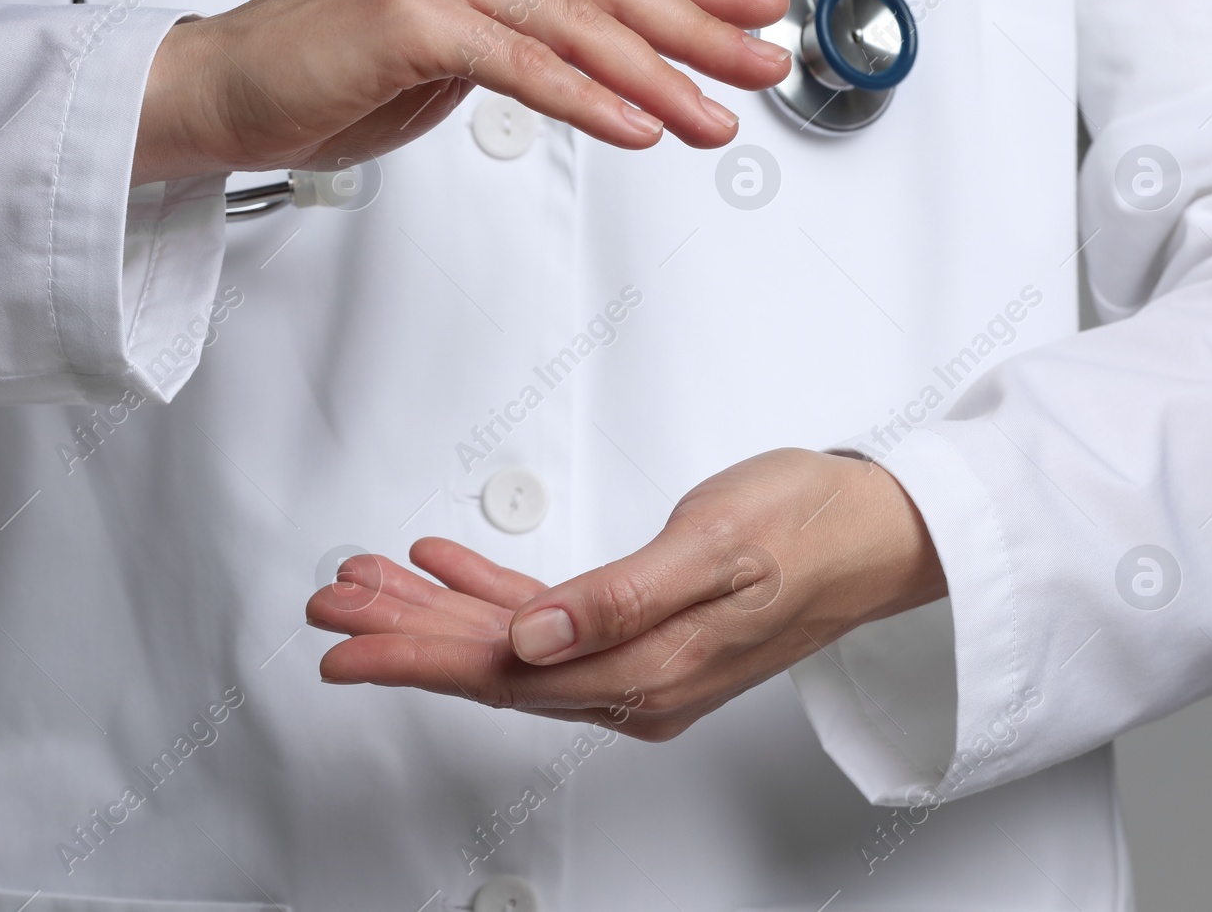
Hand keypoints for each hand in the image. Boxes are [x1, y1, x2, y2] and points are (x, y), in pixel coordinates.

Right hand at [132, 0, 792, 184]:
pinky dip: (587, 98)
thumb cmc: (328, 77)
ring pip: (577, 24)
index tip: (756, 10)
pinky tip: (638, 126)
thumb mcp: (446, 55)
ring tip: (716, 114)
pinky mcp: (411, 23)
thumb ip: (516, 45)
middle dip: (701, 26)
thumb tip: (594, 70)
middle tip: (764, 60)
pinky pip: (521, 64)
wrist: (224, 88)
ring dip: (659, 74)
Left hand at [307, 449, 944, 740]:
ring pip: (509, 646)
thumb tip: (533, 640)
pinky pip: (547, 623)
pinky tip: (450, 569)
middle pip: (490, 665)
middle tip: (335, 611)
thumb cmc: (808, 528)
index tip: (345, 649)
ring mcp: (636, 662)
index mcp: (644, 671)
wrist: (875, 532)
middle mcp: (633, 682)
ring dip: (436, 613)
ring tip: (371, 586)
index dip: (411, 657)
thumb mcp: (714, 549)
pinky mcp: (642, 632)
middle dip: (404, 637)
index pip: (499, 670)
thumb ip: (619, 599)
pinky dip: (491, 597)